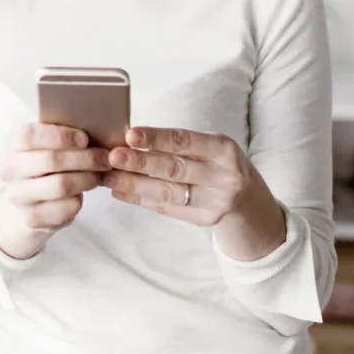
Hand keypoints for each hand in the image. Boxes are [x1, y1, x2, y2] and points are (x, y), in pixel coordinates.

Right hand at [0, 123, 110, 259]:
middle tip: (104, 158)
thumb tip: (96, 127)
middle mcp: (10, 169)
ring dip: (87, 179)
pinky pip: (66, 208)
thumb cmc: (43, 163)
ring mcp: (19, 196)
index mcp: (12, 144)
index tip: (84, 139)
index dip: (61, 136)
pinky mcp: (32, 218)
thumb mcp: (44, 144)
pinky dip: (80, 199)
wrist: (26, 199)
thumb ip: (61, 135)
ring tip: (98, 174)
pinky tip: (83, 192)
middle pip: (51, 160)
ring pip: (61, 185)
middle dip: (85, 158)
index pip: (30, 136)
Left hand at [104, 127, 283, 249]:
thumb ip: (175, 142)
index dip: (156, 138)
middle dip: (140, 163)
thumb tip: (127, 138)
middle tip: (112, 157)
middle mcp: (224, 176)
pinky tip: (120, 191)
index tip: (129, 135)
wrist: (245, 194)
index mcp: (224, 149)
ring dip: (134, 183)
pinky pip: (167, 208)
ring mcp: (216, 201)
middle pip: (175, 169)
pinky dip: (140, 199)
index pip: (185, 141)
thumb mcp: (207, 144)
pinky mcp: (205, 218)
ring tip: (108, 176)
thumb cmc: (214, 160)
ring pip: (168, 192)